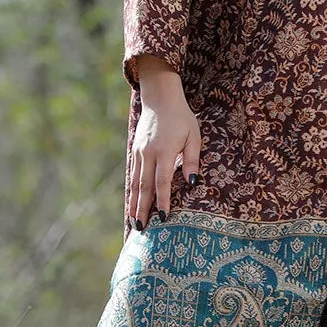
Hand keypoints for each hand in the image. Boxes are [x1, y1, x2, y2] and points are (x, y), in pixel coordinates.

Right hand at [129, 57, 202, 226]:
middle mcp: (148, 153)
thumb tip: (193, 183)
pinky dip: (132, 191)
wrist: (160, 98)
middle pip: (144, 187)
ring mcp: (139, 152)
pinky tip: (132, 203)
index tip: (164, 218)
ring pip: (135, 183)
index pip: (163, 181)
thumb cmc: (182, 118)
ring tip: (134, 222)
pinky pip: (133, 175)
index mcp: (165, 151)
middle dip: (143, 209)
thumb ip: (192, 160)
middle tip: (142, 228)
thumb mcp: (193, 136)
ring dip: (134, 203)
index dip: (163, 201)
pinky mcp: (135, 150)